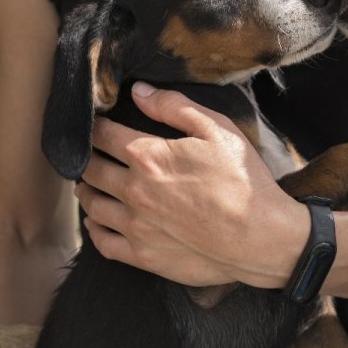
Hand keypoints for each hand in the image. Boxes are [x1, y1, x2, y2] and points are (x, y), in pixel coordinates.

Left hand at [76, 82, 308, 287]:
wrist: (261, 238)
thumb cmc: (243, 181)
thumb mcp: (217, 130)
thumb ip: (174, 107)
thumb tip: (139, 91)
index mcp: (148, 157)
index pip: (103, 136)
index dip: (95, 127)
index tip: (96, 126)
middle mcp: (134, 191)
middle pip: (91, 170)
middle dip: (87, 158)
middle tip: (89, 155)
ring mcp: (136, 226)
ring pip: (92, 205)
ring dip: (86, 191)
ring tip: (89, 185)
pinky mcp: (143, 255)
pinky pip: (102, 242)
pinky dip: (94, 228)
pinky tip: (97, 220)